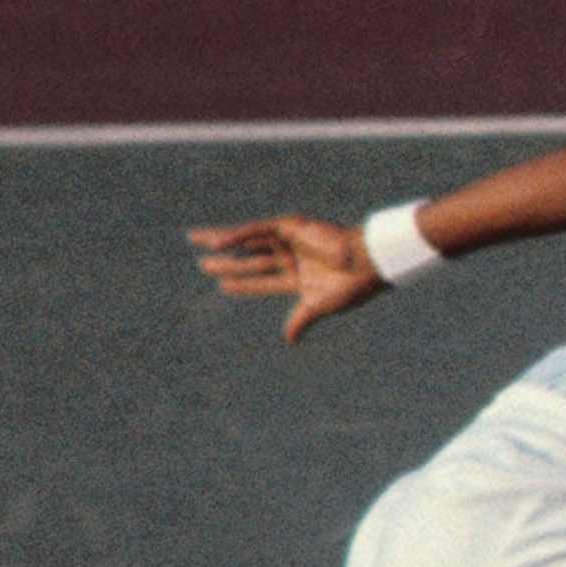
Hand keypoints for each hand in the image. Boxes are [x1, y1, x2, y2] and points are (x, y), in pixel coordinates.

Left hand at [190, 215, 378, 342]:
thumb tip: (289, 340)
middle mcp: (291, 258)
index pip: (262, 282)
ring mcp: (289, 241)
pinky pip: (257, 231)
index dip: (242, 284)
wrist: (367, 263)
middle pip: (250, 261)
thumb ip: (301, 319)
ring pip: (248, 241)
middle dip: (226, 263)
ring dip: (223, 242)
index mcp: (299, 279)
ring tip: (197, 241)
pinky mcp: (290, 226)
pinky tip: (218, 243)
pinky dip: (237, 236)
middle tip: (203, 264)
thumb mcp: (321, 306)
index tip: (222, 285)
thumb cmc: (351, 286)